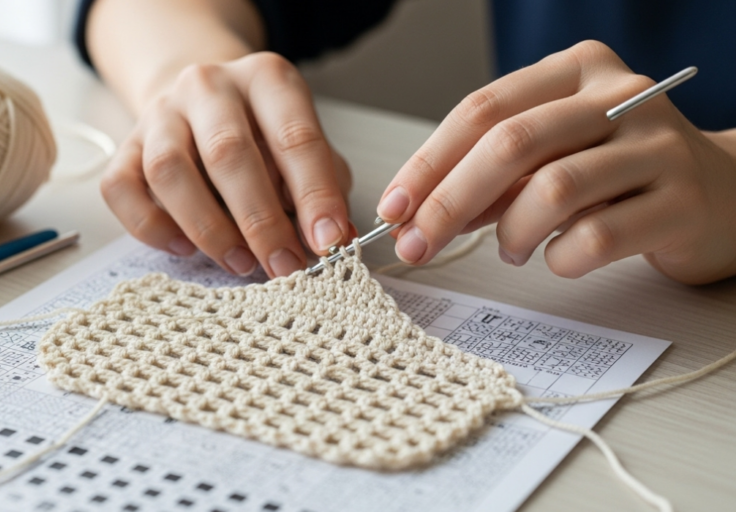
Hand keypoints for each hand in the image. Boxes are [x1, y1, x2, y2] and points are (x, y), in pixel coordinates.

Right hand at [101, 52, 352, 277]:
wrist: (199, 100)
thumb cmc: (262, 132)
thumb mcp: (304, 144)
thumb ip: (324, 185)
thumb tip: (339, 237)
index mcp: (265, 78)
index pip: (293, 135)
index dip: (315, 193)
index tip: (330, 240)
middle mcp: (208, 86)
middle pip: (227, 153)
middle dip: (260, 220)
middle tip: (283, 265)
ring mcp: (160, 113)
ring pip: (169, 171)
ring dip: (209, 228)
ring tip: (240, 263)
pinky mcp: (124, 145)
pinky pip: (121, 188)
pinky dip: (152, 227)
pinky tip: (184, 247)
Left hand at [377, 40, 735, 284]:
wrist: (723, 194)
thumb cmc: (620, 174)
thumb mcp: (551, 159)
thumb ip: (492, 177)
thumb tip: (418, 213)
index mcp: (577, 70)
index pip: (482, 110)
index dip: (428, 163)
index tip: (393, 209)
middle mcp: (620, 95)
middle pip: (510, 144)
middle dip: (448, 202)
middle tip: (417, 245)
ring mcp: (657, 146)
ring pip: (553, 188)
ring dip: (509, 232)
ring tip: (508, 250)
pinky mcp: (682, 202)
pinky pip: (596, 237)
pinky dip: (559, 259)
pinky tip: (557, 259)